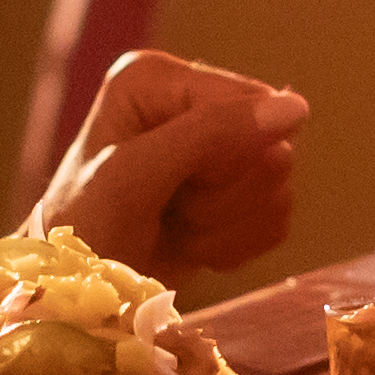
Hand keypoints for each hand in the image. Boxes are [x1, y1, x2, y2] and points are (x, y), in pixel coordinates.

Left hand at [30, 50, 309, 281]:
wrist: (79, 296)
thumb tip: (295, 109)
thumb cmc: (86, 229)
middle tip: (170, 211)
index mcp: (160, 79)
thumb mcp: (134, 176)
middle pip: (269, 147)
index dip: (224, 157)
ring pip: (277, 186)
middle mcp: (193, 104)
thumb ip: (208, 134)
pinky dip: (235, 244)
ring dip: (224, 226)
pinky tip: (193, 244)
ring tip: (175, 227)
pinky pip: (276, 217)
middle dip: (221, 198)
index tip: (171, 185)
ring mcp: (218, 150)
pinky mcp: (236, 193)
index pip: (251, 103)